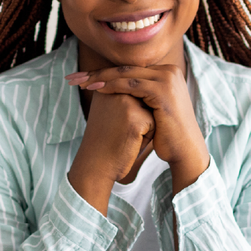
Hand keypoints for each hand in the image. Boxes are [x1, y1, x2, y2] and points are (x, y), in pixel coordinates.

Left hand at [66, 64, 208, 195]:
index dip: (104, 72)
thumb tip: (114, 87)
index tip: (81, 78)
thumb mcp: (151, 108)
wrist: (184, 150)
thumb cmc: (166, 133)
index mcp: (167, 72)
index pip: (129, 69)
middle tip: (73, 77)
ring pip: (126, 74)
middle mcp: (169, 71)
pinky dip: (112, 86)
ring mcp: (168, 79)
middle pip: (126, 68)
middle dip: (97, 73)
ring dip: (100, 78)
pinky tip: (95, 89)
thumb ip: (139, 94)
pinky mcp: (163, 91)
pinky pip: (131, 85)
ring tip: (80, 83)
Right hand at [67, 89, 155, 214]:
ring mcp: (125, 103)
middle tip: (118, 131)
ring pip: (151, 111)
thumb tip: (149, 88)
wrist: (96, 165)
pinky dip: (146, 137)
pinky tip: (129, 142)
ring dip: (144, 126)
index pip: (136, 93)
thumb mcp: (110, 109)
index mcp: (107, 84)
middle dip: (139, 118)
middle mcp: (115, 89)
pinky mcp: (136, 118)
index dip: (129, 113)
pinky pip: (154, 124)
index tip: (112, 124)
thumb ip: (125, 95)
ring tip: (124, 136)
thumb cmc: (105, 140)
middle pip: (145, 100)